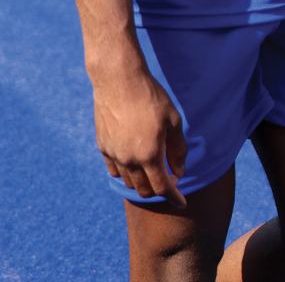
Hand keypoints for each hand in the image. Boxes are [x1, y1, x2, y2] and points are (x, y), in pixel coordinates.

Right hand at [91, 67, 187, 207]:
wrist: (119, 81)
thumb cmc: (151, 98)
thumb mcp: (173, 120)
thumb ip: (177, 148)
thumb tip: (179, 170)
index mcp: (149, 154)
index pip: (163, 187)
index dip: (174, 197)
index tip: (182, 204)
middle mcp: (129, 160)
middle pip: (144, 189)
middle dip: (159, 189)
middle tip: (169, 179)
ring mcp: (113, 155)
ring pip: (128, 181)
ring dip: (142, 181)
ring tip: (153, 170)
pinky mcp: (103, 146)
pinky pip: (114, 169)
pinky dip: (126, 173)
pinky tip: (134, 164)